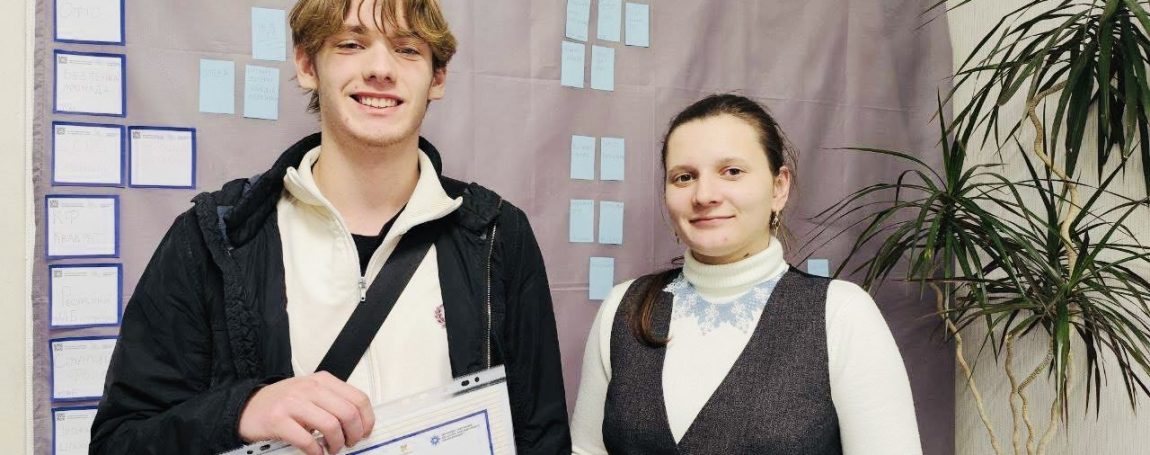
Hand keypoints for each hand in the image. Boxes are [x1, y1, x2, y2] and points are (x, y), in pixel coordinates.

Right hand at [238, 372, 374, 454]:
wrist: (248, 406)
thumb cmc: (283, 403)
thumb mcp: (312, 394)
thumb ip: (334, 402)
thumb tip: (360, 423)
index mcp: (323, 380)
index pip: (358, 398)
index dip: (367, 420)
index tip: (365, 432)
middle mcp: (310, 388)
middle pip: (348, 413)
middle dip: (353, 435)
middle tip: (348, 444)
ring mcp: (293, 403)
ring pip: (331, 426)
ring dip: (336, 444)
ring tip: (331, 449)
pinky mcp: (278, 420)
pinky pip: (307, 440)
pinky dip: (316, 451)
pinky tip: (316, 453)